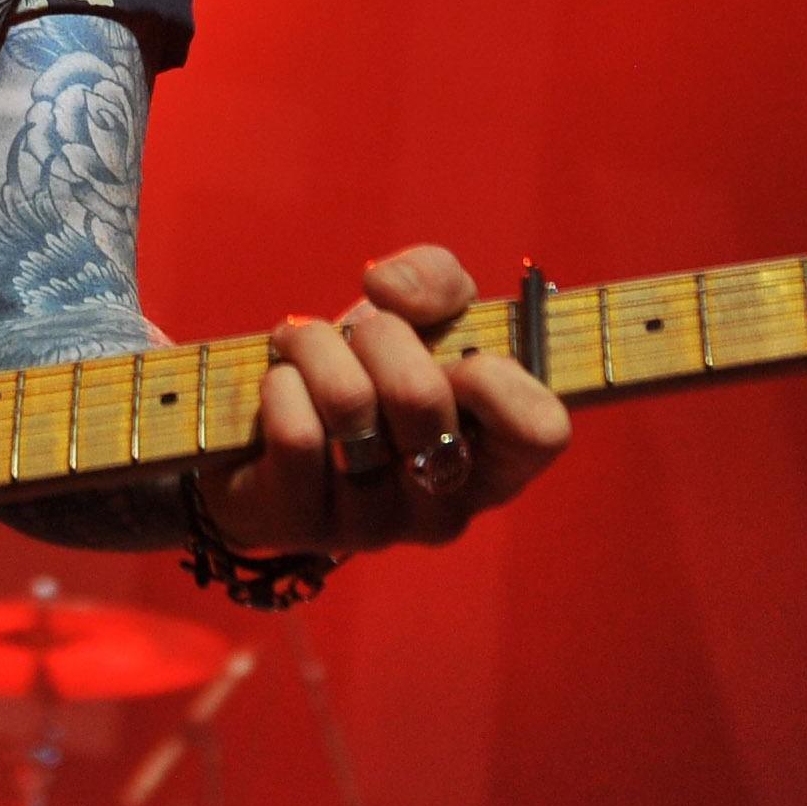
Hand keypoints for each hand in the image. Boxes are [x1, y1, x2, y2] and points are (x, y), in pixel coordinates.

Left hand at [198, 246, 567, 556]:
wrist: (267, 436)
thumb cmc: (366, 372)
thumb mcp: (420, 317)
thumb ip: (437, 279)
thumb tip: (390, 290)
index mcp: (495, 462)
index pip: (539, 430)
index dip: (494, 376)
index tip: (456, 356)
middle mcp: (445, 506)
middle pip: (419, 394)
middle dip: (377, 333)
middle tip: (355, 336)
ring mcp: (376, 526)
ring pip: (349, 403)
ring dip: (316, 345)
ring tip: (305, 347)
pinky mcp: (305, 524)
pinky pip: (296, 431)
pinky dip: (281, 383)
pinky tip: (281, 388)